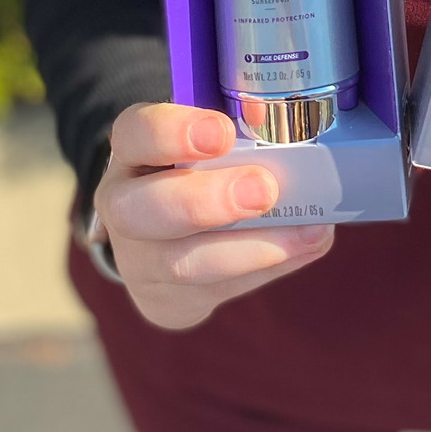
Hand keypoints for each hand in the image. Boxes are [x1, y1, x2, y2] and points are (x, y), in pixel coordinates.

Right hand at [95, 103, 333, 330]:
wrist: (161, 235)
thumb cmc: (196, 168)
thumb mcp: (203, 139)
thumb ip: (240, 132)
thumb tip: (301, 146)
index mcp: (131, 151)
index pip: (135, 133)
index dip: (173, 132)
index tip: (223, 133)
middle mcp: (122, 206)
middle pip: (142, 210)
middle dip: (207, 202)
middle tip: (265, 190)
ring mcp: (139, 260)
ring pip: (181, 263)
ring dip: (250, 249)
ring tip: (307, 232)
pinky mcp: (165, 299)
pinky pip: (213, 291)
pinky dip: (265, 269)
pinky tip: (304, 247)